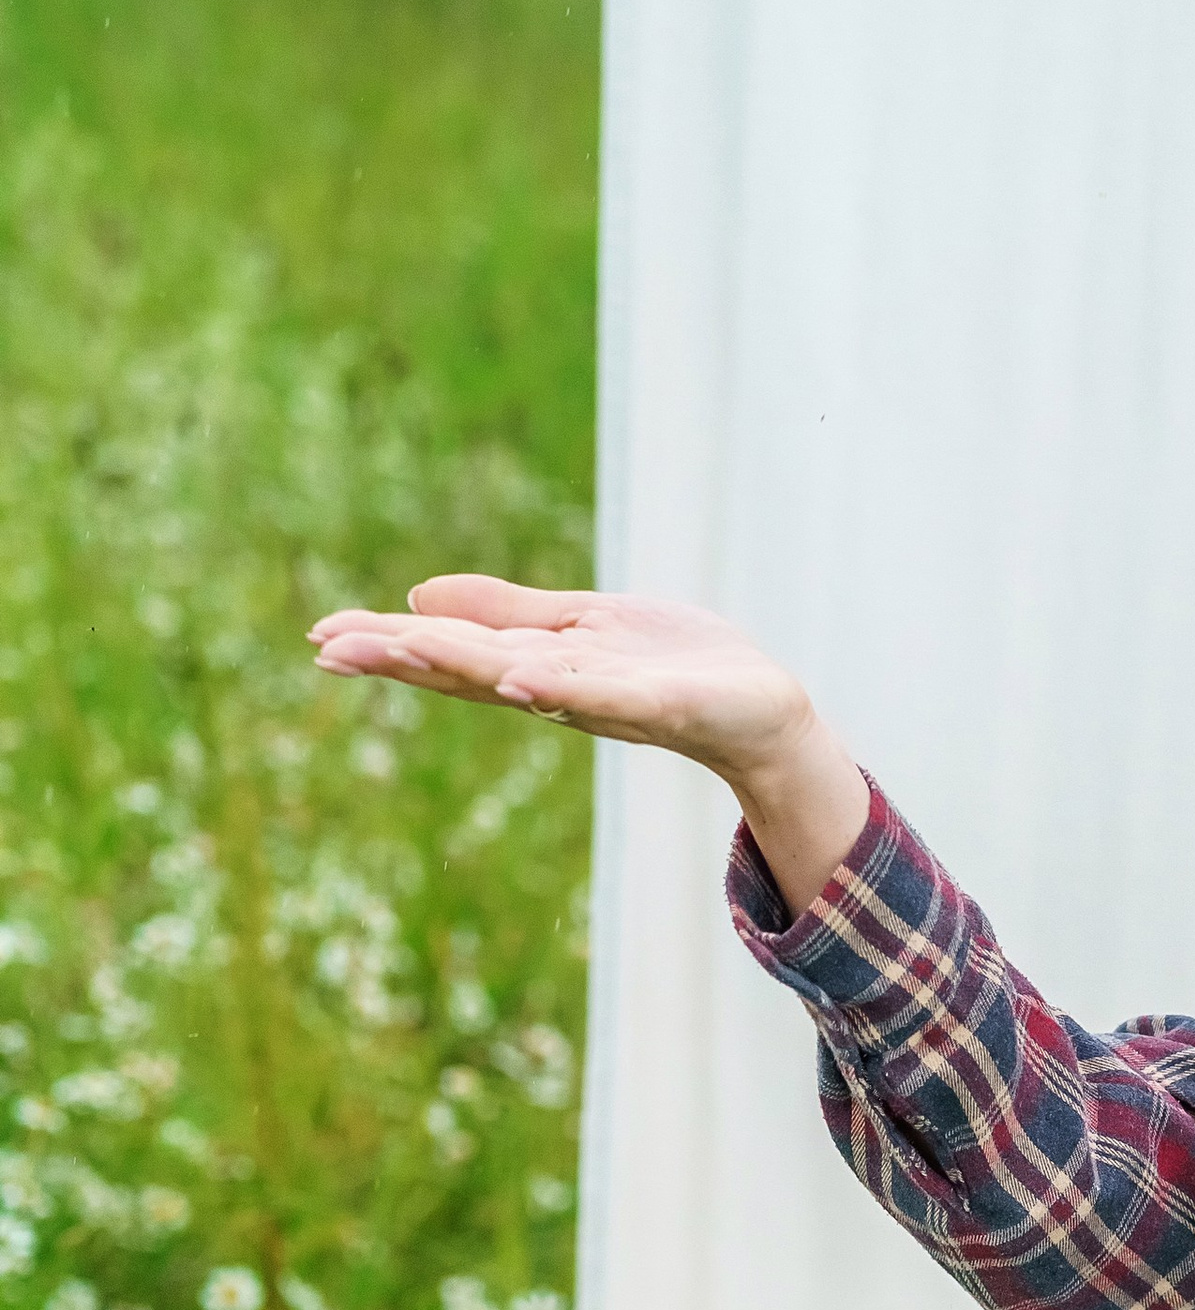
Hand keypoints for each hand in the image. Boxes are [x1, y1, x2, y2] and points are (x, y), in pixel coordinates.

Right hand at [309, 576, 870, 915]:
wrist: (759, 710)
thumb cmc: (671, 665)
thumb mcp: (577, 625)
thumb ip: (504, 614)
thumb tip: (415, 599)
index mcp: (536, 665)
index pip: (447, 653)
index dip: (385, 645)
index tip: (320, 638)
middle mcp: (558, 689)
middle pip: (465, 670)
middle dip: (399, 658)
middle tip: (329, 649)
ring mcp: (605, 698)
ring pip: (520, 680)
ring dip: (459, 666)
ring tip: (401, 647)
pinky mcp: (657, 703)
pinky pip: (599, 693)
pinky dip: (557, 686)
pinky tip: (516, 678)